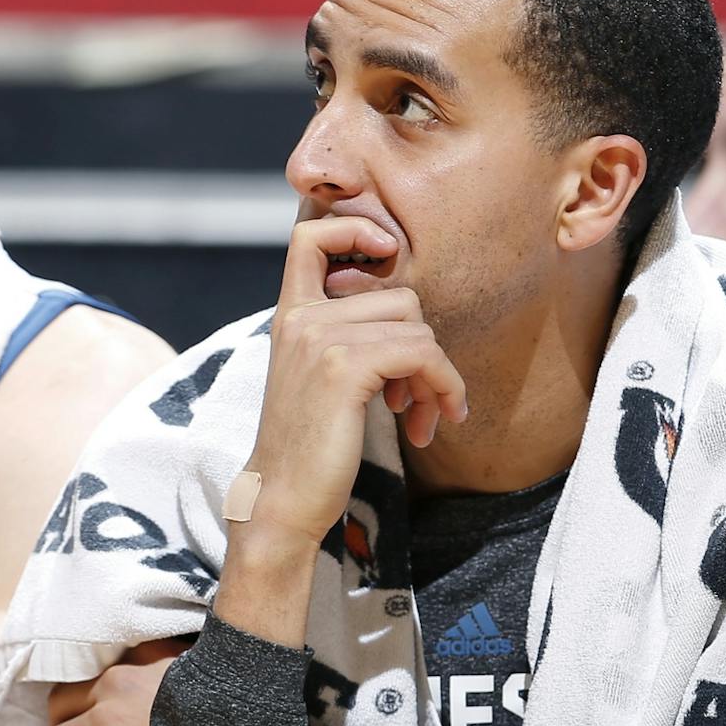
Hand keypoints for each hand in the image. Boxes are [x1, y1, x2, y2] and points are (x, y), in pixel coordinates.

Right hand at [243, 217, 466, 543]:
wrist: (282, 497)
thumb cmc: (308, 445)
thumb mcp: (316, 375)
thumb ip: (343, 335)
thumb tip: (408, 315)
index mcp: (290, 314)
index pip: (310, 236)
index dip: (354, 227)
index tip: (386, 254)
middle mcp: (300, 317)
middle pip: (398, 293)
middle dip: (424, 348)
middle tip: (418, 397)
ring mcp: (319, 338)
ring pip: (417, 325)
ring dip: (436, 376)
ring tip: (422, 415)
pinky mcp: (344, 366)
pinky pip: (423, 353)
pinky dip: (443, 387)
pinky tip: (429, 424)